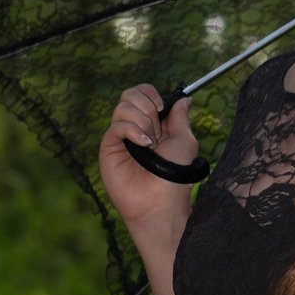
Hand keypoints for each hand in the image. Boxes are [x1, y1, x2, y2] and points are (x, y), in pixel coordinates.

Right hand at [98, 83, 197, 236]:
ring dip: (142, 121)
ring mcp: (121, 136)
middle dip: (147, 107)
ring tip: (150, 144)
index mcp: (153, 123)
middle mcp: (135, 127)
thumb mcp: (185, 141)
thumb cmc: (175, 175)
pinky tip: (143, 145)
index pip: (144, 93)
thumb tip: (185, 98)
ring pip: (123, 106)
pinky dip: (132, 130)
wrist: (160, 201)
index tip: (163, 108)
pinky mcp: (109, 146)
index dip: (152, 94)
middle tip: (157, 131)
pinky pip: (117, 124)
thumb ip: (181, 117)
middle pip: (130, 94)